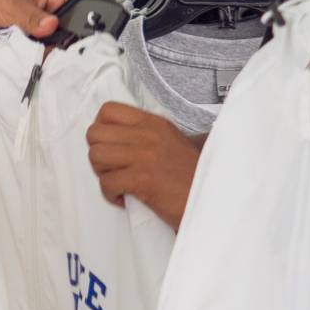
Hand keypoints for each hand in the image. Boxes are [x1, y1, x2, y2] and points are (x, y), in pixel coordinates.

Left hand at [0, 0, 78, 48]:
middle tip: (42, 42)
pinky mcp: (35, 41)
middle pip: (71, 31)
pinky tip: (24, 51)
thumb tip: (50, 25)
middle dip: (59, 39)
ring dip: (43, 48)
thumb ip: (32, 18)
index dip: (80, 23)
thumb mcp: (13, 5)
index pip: (81, 7)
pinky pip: (41, 52)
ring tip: (27, 43)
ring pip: (57, 45)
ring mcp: (45, 27)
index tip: (68, 35)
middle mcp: (54, 9)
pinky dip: (33, 54)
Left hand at [85, 103, 202, 229]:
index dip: (101, 130)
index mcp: (154, 123)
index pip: (108, 110)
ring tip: (118, 182)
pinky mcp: (143, 180)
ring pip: (95, 155)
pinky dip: (110, 195)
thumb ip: (145, 136)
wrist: (214, 198)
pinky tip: (124, 199)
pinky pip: (106, 182)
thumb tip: (114, 139)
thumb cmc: (191, 177)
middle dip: (97, 154)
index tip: (110, 147)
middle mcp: (148, 135)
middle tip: (113, 169)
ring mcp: (145, 156)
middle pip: (94, 133)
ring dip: (101, 173)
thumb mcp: (171, 143)